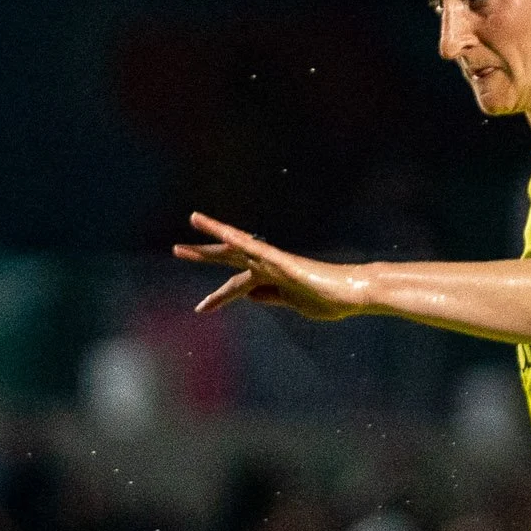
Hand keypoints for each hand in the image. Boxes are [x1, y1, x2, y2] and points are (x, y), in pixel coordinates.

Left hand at [173, 212, 370, 319]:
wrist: (354, 294)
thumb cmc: (329, 300)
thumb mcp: (293, 303)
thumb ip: (272, 297)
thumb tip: (251, 295)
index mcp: (271, 278)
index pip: (238, 284)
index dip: (219, 296)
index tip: (201, 308)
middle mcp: (270, 265)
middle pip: (231, 258)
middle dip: (204, 255)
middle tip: (177, 249)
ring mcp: (276, 261)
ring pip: (240, 245)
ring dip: (216, 236)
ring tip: (193, 221)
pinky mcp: (284, 262)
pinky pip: (258, 249)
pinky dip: (241, 241)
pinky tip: (225, 234)